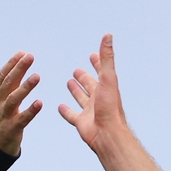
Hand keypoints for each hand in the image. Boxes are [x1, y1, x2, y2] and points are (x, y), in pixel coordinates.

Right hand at [0, 51, 41, 155]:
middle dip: (19, 69)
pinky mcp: (11, 129)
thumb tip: (20, 65)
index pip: (3, 76)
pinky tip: (39, 103)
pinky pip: (22, 119)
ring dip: (25, 87)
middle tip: (30, 57)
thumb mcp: (1, 101)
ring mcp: (4, 116)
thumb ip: (10, 85)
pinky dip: (30, 111)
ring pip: (13, 99)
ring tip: (37, 76)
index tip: (22, 53)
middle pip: (8, 83)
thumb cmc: (0, 120)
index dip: (12, 64)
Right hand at [58, 34, 126, 149]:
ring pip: (81, 98)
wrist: (107, 134)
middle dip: (84, 77)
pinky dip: (66, 111)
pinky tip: (60, 106)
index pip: (102, 71)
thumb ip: (107, 58)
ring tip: (69, 82)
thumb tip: (108, 36)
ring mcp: (90, 111)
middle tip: (77, 71)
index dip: (98, 62)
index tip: (94, 55)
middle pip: (90, 85)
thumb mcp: (108, 78)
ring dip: (76, 91)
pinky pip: (71, 115)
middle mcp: (98, 98)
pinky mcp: (81, 122)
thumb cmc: (110, 107)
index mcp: (105, 87)